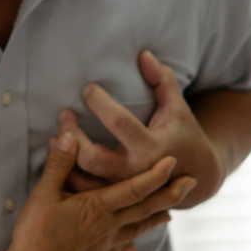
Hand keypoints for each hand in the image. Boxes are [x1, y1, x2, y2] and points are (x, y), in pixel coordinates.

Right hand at [0, 135, 195, 250]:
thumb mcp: (44, 192)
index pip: (135, 188)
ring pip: (138, 228)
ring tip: (172, 213)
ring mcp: (104, 242)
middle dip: (170, 194)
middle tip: (192, 183)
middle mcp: (108, 224)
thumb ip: (60, 163)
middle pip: (146, 208)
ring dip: (156, 218)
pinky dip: (130, 244)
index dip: (156, 174)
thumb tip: (70, 136)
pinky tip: (135, 246)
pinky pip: (119, 249)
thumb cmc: (37, 230)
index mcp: (98, 206)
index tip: (173, 161)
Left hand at [55, 51, 222, 207]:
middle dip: (72, 135)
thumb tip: (142, 54)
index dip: (99, 103)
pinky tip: (61, 155)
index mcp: (152, 147)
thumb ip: (162, 80)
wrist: (196, 176)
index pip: (119, 123)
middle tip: (63, 114)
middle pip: (92, 158)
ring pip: (83, 179)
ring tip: (54, 137)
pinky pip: (84, 190)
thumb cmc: (183, 133)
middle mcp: (135, 171)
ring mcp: (123, 187)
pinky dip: (69, 175)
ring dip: (64, 158)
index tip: (87, 88)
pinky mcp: (114, 197)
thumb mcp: (178, 106)